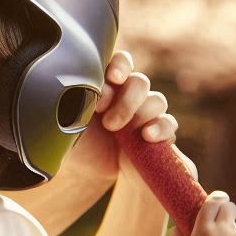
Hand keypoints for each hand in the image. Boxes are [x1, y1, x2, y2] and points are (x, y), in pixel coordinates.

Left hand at [62, 51, 186, 186]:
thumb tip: (72, 86)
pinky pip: (169, 123)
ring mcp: (144, 114)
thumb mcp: (65, 121)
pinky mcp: (158, 133)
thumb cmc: (75, 141)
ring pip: (157, 100)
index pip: (121, 62)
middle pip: (140, 82)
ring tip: (119, 132)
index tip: (113, 79)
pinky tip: (146, 136)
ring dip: (139, 114)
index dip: (121, 66)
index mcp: (107, 85)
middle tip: (108, 122)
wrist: (89, 173)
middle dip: (126, 100)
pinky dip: (160, 128)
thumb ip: (71, 101)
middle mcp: (128, 95)